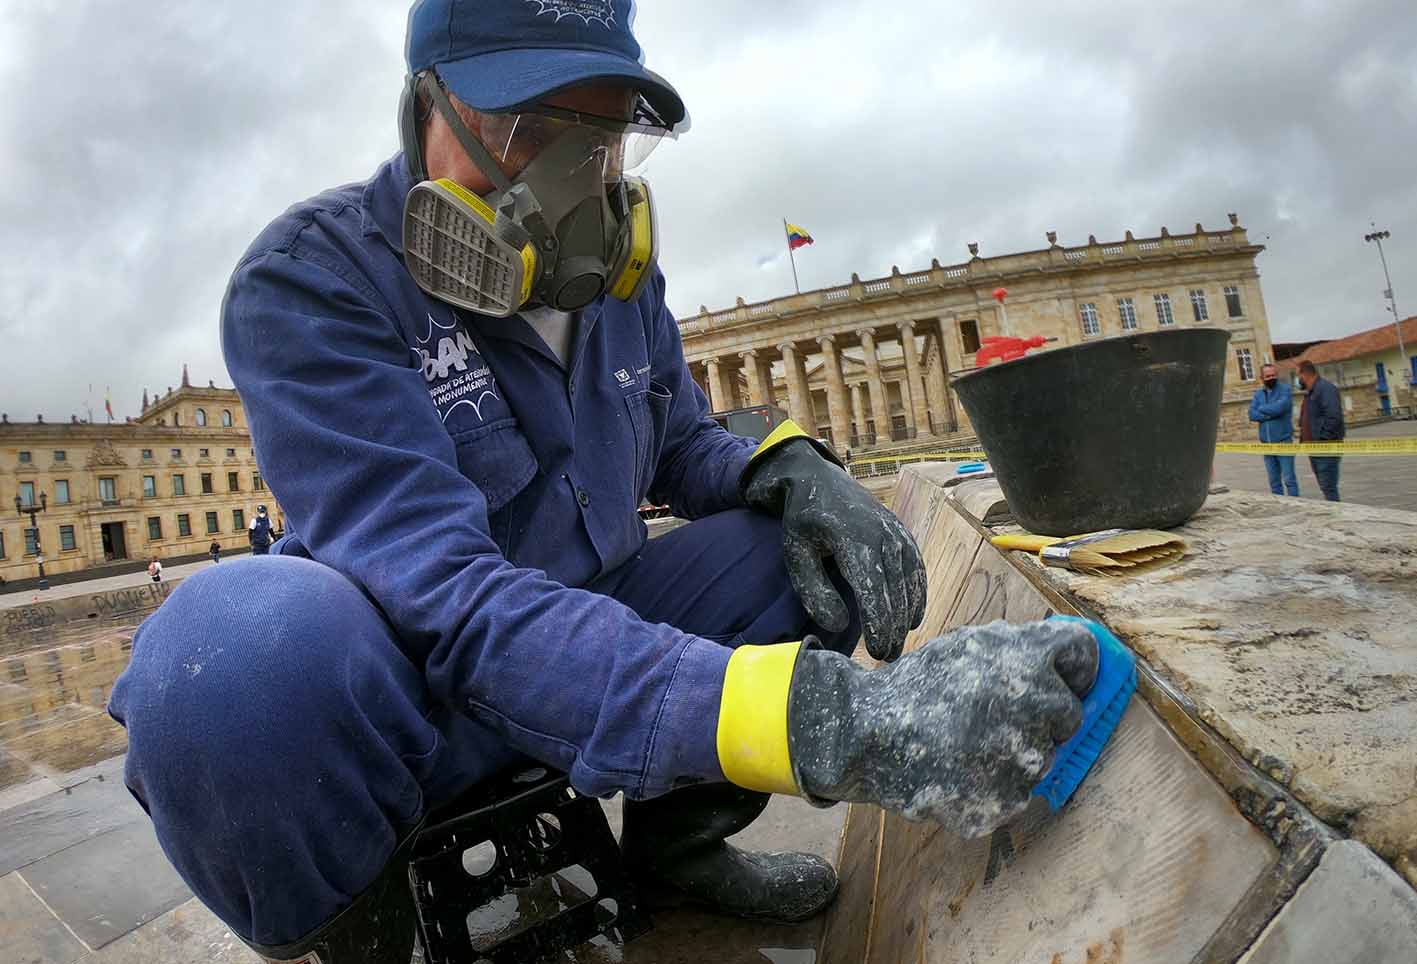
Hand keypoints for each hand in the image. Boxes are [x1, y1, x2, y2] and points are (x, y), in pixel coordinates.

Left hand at [743, 439, 925, 660]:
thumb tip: (838, 624)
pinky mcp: (904, 534)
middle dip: (893, 628)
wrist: (819, 480)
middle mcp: (883, 534)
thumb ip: (814, 590)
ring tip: (897, 646)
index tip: (876, 651)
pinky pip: (917, 569)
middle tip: (886, 659)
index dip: (877, 623)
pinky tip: (911, 618)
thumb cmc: (804, 522)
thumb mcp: (796, 554)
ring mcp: (897, 532)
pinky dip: (917, 595)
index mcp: (853, 539)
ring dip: (906, 617)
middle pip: (895, 591)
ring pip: (910, 583)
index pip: (873, 589)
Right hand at [787, 620, 1097, 837]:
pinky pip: (1017, 793)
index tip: (1058, 678)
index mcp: (1028, 660)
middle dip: (1041, 714)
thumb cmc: (917, 685)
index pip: (1083, 656)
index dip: (1073, 667)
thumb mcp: (968, 644)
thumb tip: (1064, 653)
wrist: (865, 734)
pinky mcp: (1007, 803)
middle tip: (993, 715)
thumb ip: (1020, 646)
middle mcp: (1038, 707)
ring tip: (967, 743)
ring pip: (1041, 758)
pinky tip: (960, 771)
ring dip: (1015, 752)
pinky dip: (994, 786)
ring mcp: (1025, 761)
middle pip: (1069, 714)